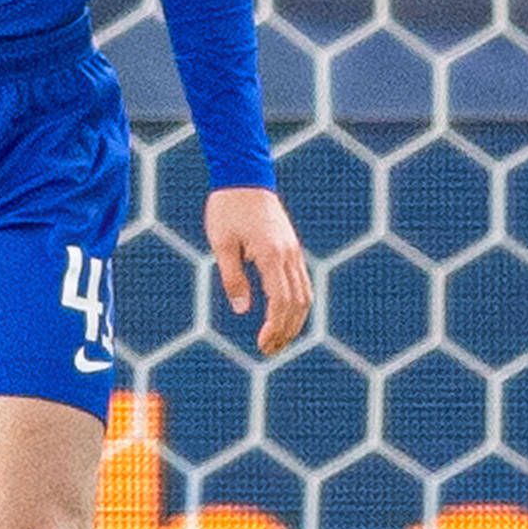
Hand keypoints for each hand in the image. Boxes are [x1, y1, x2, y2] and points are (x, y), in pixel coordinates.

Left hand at [204, 185, 313, 356]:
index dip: (275, 327)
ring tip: (278, 340)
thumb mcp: (222, 244)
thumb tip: (243, 310)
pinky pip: (301, 282)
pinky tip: (284, 316)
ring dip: (294, 320)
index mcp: (271, 255)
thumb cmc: (228, 209)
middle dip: (286, 330)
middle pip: (298, 303)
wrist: (245, 178)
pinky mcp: (291, 248)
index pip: (281, 301)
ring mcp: (293, 251)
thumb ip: (233, 278)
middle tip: (268, 350)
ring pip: (304, 294)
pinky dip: (297, 304)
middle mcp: (288, 255)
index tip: (262, 344)